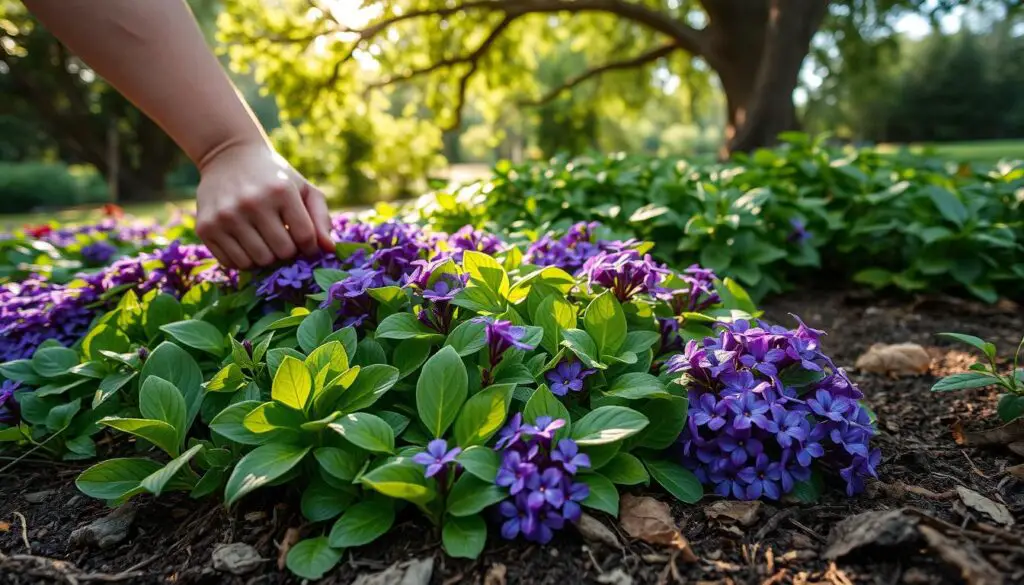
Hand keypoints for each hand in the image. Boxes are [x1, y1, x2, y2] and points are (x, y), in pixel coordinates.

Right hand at [195, 142, 333, 269]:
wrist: (228, 156)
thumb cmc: (274, 177)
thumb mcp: (303, 189)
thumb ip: (320, 218)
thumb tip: (329, 250)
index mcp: (281, 191)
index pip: (305, 238)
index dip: (309, 246)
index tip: (304, 242)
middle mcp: (252, 203)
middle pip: (282, 253)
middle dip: (287, 251)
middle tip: (282, 239)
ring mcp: (226, 216)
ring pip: (257, 262)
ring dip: (266, 257)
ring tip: (265, 240)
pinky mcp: (206, 227)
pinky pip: (232, 263)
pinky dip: (243, 259)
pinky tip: (245, 242)